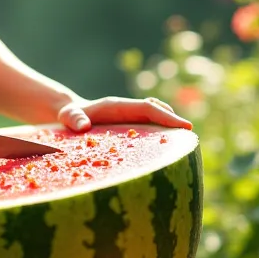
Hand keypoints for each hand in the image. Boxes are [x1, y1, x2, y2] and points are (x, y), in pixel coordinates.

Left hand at [56, 94, 192, 132]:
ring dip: (170, 127)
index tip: (184, 126)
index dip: (166, 116)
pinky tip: (167, 151)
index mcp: (118, 106)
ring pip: (156, 119)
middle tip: (191, 136)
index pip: (147, 108)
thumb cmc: (69, 117)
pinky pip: (150, 128)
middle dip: (174, 121)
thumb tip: (83, 126)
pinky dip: (161, 134)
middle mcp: (128, 110)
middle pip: (157, 112)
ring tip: (185, 145)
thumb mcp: (67, 117)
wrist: (69, 115)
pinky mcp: (131, 127)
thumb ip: (73, 119)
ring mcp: (131, 118)